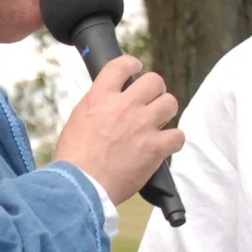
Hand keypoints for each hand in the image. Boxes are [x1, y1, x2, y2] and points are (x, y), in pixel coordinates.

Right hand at [51, 54, 184, 203]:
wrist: (79, 187)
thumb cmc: (73, 161)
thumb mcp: (77, 122)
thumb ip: (97, 108)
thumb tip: (109, 106)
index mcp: (100, 98)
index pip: (121, 65)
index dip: (132, 64)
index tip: (137, 68)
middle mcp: (123, 107)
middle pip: (154, 81)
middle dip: (155, 91)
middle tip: (151, 102)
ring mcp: (142, 126)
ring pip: (170, 103)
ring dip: (166, 113)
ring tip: (157, 124)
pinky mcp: (155, 148)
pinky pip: (178, 136)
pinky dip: (173, 141)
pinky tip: (163, 147)